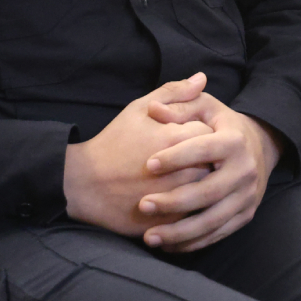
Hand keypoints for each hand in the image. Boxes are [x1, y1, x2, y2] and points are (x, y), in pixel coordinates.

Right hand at [62, 73, 214, 236]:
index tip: (192, 134)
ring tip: (185, 175)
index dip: (203, 131)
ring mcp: (178, 198)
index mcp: (177, 138)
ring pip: (208, 189)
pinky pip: (196, 212)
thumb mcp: (139, 109)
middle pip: (215, 161)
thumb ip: (174, 92)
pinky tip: (181, 196)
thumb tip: (202, 78)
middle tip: (192, 156)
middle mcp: (182, 169)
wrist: (86, 184)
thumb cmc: (114, 142)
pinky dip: (193, 204)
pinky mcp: (171, 221)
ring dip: (202, 181)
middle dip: (208, 157)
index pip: (211, 132)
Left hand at [138, 93, 282, 252]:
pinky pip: (217, 234)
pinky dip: (191, 243)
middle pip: (207, 192)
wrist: (259, 145)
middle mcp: (245, 170)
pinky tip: (166, 244)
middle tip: (143, 205)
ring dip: (179, 232)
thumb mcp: (204, 107)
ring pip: (212, 221)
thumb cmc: (220, 124)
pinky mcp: (245, 216)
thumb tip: (154, 109)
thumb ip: (178, 105)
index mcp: (234, 140)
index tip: (148, 164)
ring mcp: (247, 196)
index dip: (176, 157)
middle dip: (173, 202)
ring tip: (149, 237)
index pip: (203, 149)